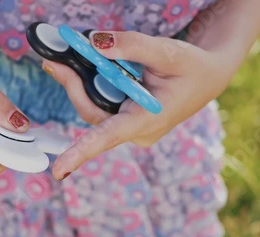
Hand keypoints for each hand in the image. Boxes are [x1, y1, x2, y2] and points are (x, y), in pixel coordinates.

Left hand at [44, 31, 235, 179]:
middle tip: (52, 60)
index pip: (109, 137)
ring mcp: (131, 126)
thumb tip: (94, 43)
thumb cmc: (192, 67)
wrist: (207, 77)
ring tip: (64, 59)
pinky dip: (90, 84)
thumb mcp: (167, 52)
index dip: (81, 153)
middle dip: (73, 86)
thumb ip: (132, 46)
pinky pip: (101, 103)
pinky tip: (83, 67)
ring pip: (94, 107)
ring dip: (79, 83)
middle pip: (93, 113)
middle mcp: (137, 131)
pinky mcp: (127, 119)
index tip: (58, 171)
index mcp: (149, 121)